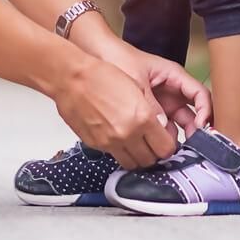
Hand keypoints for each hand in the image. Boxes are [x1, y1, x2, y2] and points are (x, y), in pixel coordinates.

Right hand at [52, 58, 175, 168]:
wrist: (71, 78)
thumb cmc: (101, 75)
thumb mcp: (137, 87)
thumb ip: (151, 112)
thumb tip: (160, 128)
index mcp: (142, 118)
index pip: (166, 148)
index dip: (168, 145)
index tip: (165, 140)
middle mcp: (127, 134)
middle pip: (150, 160)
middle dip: (153, 153)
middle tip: (151, 143)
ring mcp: (110, 142)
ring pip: (132, 164)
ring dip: (137, 156)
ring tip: (135, 143)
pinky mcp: (95, 145)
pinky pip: (114, 156)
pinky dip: (119, 151)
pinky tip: (117, 138)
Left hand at [97, 43, 211, 137]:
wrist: (98, 56)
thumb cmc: (119, 59)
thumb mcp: (136, 81)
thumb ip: (149, 103)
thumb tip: (160, 127)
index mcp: (174, 76)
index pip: (200, 94)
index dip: (205, 111)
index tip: (200, 126)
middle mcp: (172, 91)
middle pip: (194, 112)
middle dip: (195, 130)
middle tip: (191, 146)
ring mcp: (163, 102)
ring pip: (179, 123)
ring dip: (179, 136)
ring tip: (173, 151)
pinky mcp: (151, 113)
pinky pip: (162, 127)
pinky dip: (162, 138)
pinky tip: (158, 148)